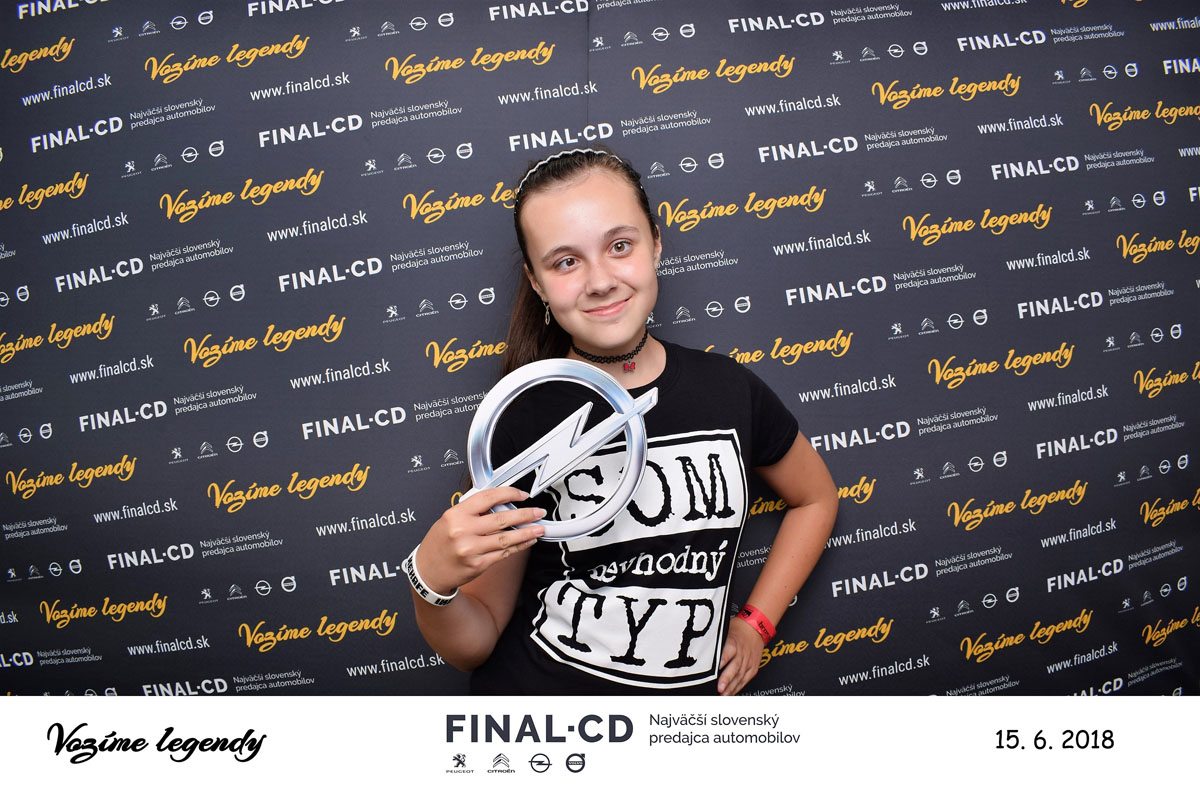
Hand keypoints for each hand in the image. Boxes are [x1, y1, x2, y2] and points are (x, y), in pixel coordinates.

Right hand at [416, 486, 545, 595]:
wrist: (428, 571)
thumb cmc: (439, 543)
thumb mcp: (449, 519)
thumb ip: (473, 511)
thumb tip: (502, 503)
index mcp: (456, 515)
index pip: (487, 498)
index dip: (509, 494)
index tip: (521, 495)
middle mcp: (463, 531)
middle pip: (501, 519)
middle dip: (525, 514)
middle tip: (538, 512)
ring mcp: (471, 549)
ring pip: (506, 538)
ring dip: (527, 532)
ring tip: (539, 528)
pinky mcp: (478, 564)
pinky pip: (504, 554)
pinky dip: (519, 547)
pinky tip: (527, 541)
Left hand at [717, 616, 763, 695]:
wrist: (756, 628)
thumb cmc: (738, 629)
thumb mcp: (725, 630)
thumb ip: (715, 641)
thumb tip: (698, 647)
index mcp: (733, 643)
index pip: (728, 652)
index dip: (722, 661)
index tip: (715, 670)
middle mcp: (742, 653)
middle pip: (734, 667)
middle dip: (727, 679)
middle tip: (719, 688)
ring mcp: (748, 662)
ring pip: (740, 676)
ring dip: (731, 687)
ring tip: (723, 695)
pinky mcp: (753, 668)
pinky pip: (745, 679)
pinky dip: (738, 687)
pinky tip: (731, 693)